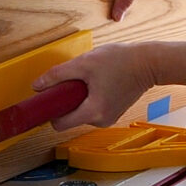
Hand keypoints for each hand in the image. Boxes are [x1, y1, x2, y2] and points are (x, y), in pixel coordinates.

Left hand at [32, 43, 155, 130]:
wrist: (148, 63)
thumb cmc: (121, 61)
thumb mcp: (84, 63)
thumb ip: (58, 75)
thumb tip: (38, 86)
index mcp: (93, 113)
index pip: (59, 125)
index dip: (50, 111)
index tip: (48, 99)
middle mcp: (101, 121)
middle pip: (70, 117)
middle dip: (67, 101)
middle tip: (74, 82)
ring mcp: (109, 118)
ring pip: (82, 112)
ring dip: (79, 98)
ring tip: (91, 79)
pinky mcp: (113, 112)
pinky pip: (93, 108)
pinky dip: (90, 98)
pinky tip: (99, 82)